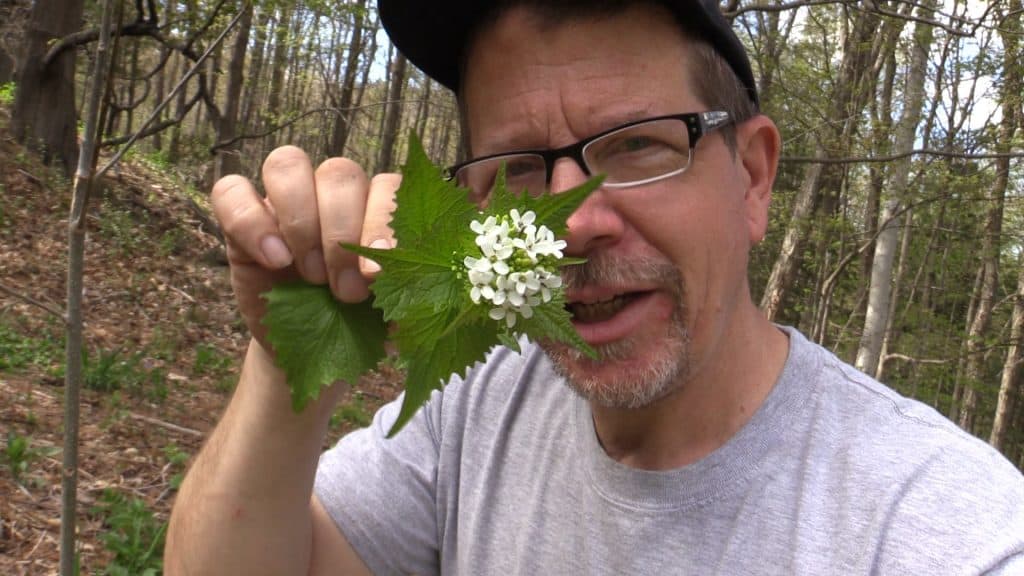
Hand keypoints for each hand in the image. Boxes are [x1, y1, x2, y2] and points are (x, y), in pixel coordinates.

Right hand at [211, 146, 398, 348]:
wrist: (316, 354)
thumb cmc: (363, 325)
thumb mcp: (390, 310)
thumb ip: (402, 284)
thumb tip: (399, 265)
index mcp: (378, 206)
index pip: (387, 185)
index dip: (382, 223)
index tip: (376, 275)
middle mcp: (334, 193)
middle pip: (339, 173)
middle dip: (342, 235)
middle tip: (346, 291)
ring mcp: (286, 200)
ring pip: (287, 165)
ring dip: (301, 221)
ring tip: (311, 276)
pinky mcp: (242, 218)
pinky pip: (230, 190)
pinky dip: (250, 221)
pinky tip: (274, 259)